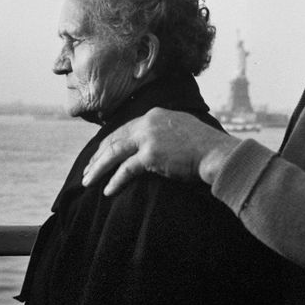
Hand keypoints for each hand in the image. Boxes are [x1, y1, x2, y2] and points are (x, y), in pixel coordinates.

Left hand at [82, 107, 240, 194]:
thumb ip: (165, 132)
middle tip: (87, 170)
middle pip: (114, 140)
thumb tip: (155, 144)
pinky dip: (115, 180)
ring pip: (114, 153)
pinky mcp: (150, 155)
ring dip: (99, 168)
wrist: (216, 153)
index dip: (109, 143)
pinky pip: (125, 169)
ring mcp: (148, 138)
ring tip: (88, 181)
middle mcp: (148, 123)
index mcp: (154, 115)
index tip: (100, 155)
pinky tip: (107, 190)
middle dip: (98, 156)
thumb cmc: (205, 146)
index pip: (124, 129)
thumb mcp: (182, 129)